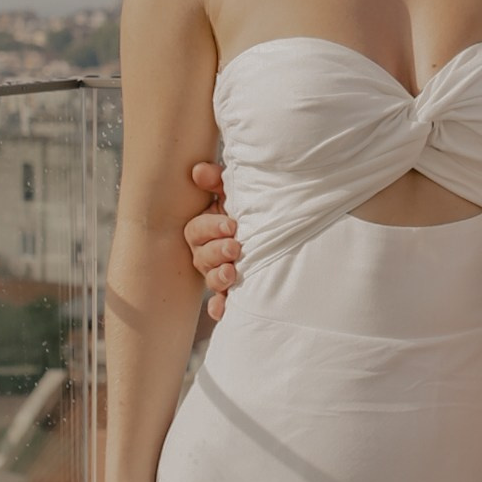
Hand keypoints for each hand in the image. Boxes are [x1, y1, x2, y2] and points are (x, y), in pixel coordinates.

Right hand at [183, 158, 242, 318]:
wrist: (285, 229)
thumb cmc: (255, 207)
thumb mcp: (237, 192)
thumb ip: (218, 181)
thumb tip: (198, 171)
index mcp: (207, 228)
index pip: (196, 230)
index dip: (210, 227)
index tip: (231, 224)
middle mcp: (209, 252)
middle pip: (200, 257)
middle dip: (216, 252)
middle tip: (235, 247)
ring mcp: (221, 273)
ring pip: (211, 279)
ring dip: (218, 278)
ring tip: (232, 273)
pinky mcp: (233, 292)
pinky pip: (221, 304)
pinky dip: (220, 308)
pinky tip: (223, 310)